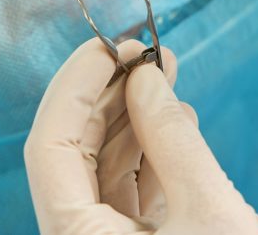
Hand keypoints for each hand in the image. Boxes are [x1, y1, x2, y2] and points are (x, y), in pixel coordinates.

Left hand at [25, 39, 257, 234]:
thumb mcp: (209, 211)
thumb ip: (171, 138)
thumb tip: (144, 77)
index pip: (49, 148)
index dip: (74, 88)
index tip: (109, 46)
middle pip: (72, 154)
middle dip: (106, 96)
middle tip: (141, 52)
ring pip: (103, 170)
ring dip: (132, 118)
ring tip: (163, 72)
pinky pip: (130, 193)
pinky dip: (151, 153)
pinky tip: (175, 118)